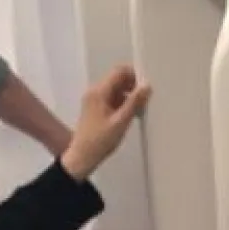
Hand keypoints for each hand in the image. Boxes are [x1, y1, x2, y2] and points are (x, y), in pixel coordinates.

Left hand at [60, 66, 151, 180]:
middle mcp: (94, 92)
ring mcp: (94, 100)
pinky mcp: (95, 108)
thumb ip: (134, 103)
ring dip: (128, 96)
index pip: (119, 72)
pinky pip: (111, 98)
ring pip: (115, 89)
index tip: (145, 87)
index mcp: (99, 92)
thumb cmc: (100, 141)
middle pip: (117, 79)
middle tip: (144, 100)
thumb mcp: (120, 122)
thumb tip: (146, 86)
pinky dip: (122, 103)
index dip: (134, 75)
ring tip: (139, 110)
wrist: (82, 157)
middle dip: (132, 87)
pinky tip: (130, 115)